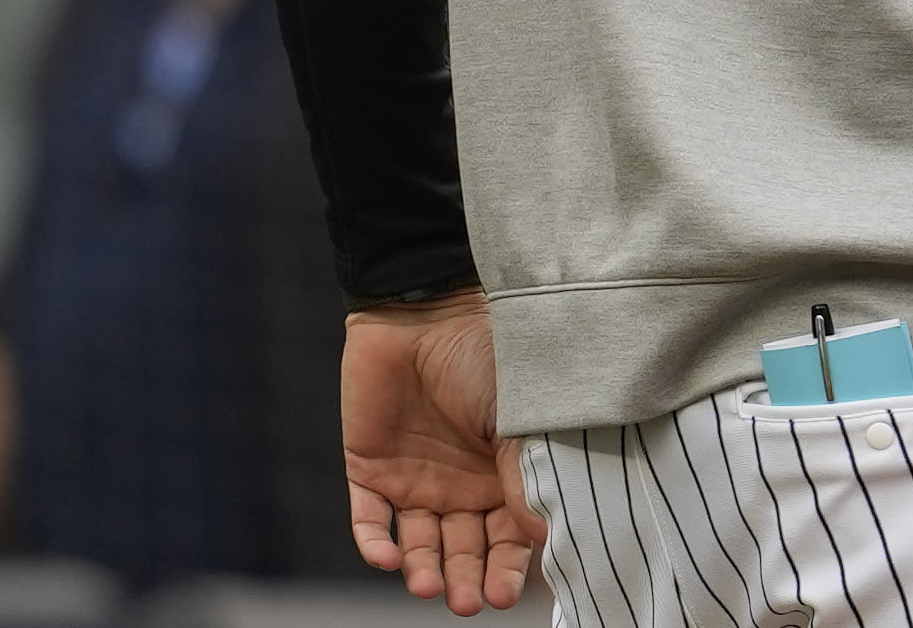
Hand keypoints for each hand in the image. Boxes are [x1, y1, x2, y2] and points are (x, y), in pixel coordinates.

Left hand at [341, 293, 542, 612]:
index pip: (509, 535)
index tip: (506, 595)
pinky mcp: (370, 470)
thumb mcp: (519, 415)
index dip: (508, 566)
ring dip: (424, 568)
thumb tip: (543, 534)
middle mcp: (462, 485)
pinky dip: (376, 543)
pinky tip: (387, 559)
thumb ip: (524, 474)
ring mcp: (415, 480)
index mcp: (503, 472)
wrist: (424, 313)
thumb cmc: (487, 355)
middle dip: (467, 578)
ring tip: (430, 586)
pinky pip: (369, 520)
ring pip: (419, 543)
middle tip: (469, 602)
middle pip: (465, 548)